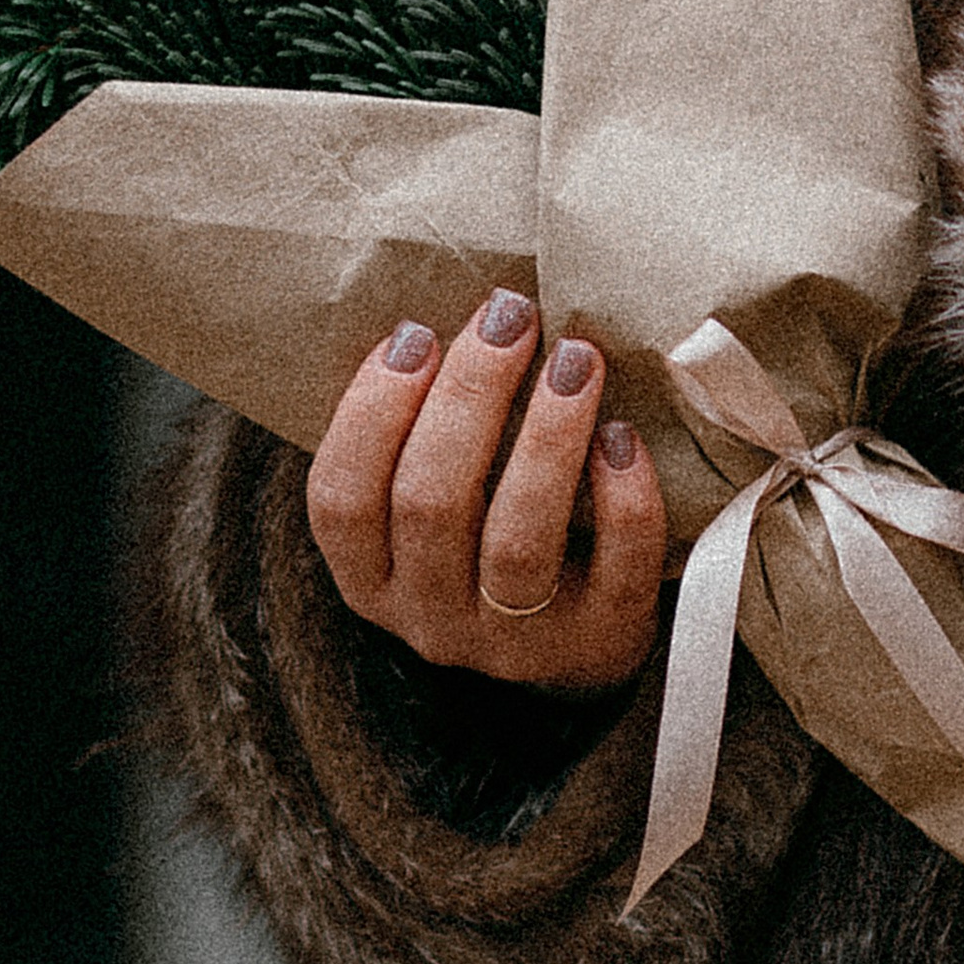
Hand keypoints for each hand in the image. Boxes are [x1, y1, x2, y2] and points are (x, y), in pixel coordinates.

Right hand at [306, 289, 668, 691]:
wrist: (579, 647)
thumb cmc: (494, 541)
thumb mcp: (436, 509)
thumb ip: (421, 439)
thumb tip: (449, 319)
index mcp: (372, 578)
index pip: (340, 500)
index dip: (370, 411)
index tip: (415, 334)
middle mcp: (431, 619)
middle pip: (430, 504)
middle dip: (469, 397)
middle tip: (510, 316)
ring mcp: (514, 641)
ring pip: (516, 540)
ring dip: (546, 438)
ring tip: (576, 359)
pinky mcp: (598, 642)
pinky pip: (613, 573)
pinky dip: (622, 500)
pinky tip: (623, 437)